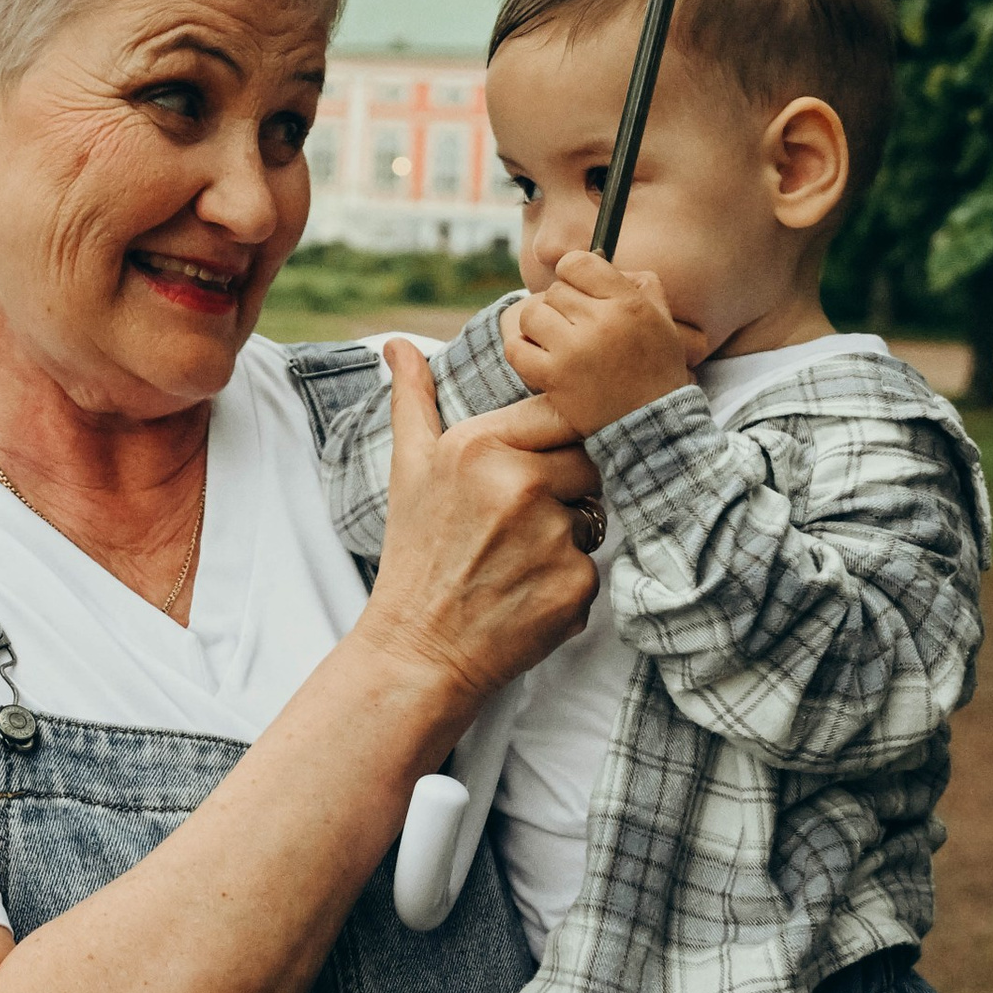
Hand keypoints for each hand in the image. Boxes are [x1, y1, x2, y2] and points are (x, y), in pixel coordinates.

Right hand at [363, 343, 599, 723]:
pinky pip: (594, 567)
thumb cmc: (415, 553)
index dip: (551, 445)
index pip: (561, 415)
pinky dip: (568, 582)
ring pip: (594, 516)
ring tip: (517, 560)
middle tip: (518, 523)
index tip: (528, 473)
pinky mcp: (576, 587)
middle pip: (586, 463)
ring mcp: (552, 538)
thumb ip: (412, 399)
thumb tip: (398, 343)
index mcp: (482, 446)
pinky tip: (527, 594)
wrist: (417, 649)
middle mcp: (521, 485)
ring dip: (568, 535)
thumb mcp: (408, 469)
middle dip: (563, 489)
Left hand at [505, 250, 698, 438]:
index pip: (578, 262)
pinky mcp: (554, 378)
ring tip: (557, 342)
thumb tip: (600, 259)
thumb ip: (639, 283)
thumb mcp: (662, 319)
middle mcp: (601, 322)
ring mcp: (574, 351)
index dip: (572, 273)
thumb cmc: (656, 369)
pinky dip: (522, 350)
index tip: (577, 289)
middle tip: (575, 328)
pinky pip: (516, 348)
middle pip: (555, 291)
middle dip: (561, 307)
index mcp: (627, 304)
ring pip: (532, 315)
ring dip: (540, 327)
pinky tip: (539, 358)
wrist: (650, 425)